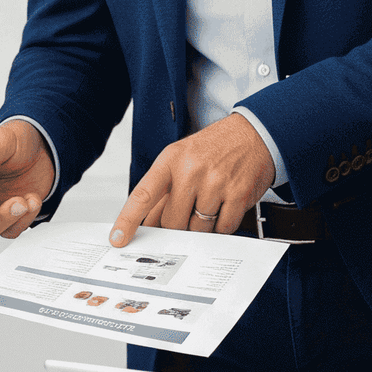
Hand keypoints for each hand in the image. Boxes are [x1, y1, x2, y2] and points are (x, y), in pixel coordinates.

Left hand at [109, 113, 273, 246]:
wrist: (253, 134)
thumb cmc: (213, 147)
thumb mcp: (180, 158)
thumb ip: (162, 190)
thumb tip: (145, 223)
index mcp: (171, 160)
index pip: (143, 195)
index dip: (128, 220)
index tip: (118, 238)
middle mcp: (192, 171)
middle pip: (172, 221)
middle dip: (177, 224)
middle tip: (188, 210)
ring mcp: (216, 184)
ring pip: (197, 229)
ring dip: (201, 226)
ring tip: (209, 202)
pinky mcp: (238, 196)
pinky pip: (222, 229)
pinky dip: (221, 226)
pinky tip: (224, 207)